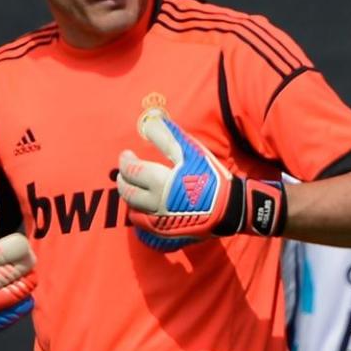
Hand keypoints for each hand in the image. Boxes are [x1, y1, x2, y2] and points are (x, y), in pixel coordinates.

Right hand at [0, 208, 36, 332]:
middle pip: (2, 276)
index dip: (13, 247)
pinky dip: (23, 303)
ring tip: (30, 274)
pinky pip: (12, 314)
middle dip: (22, 264)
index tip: (23, 242)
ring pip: (9, 297)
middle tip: (30, 256)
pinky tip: (25, 292)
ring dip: (25, 283)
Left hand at [117, 109, 286, 244]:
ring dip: (129, 197)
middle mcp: (154, 203)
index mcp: (158, 182)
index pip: (131, 170)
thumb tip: (151, 119)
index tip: (126, 154)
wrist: (228, 207)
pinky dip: (138, 214)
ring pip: (132, 210)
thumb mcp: (191, 151)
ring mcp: (158, 220)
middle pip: (127, 192)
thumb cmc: (210, 175)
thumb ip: (168, 136)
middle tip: (124, 171)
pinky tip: (142, 207)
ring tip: (132, 188)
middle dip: (123, 180)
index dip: (125, 160)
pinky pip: (142, 225)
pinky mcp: (165, 232)